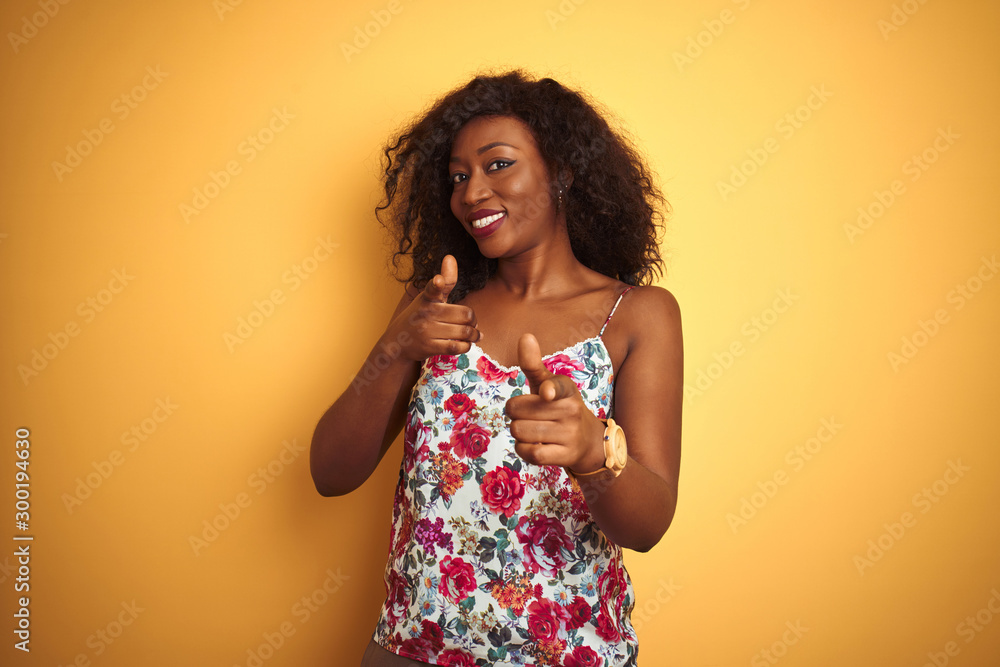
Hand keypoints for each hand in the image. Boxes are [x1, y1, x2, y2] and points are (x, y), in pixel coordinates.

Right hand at [386, 255, 481, 360]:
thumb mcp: (430, 297)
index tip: (438, 280)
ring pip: (464, 332)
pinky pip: (456, 346)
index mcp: (428, 298)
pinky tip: (466, 343)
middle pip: (465, 314)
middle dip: (473, 320)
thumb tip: (450, 257)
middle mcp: (427, 313)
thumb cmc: (420, 315)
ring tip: (475, 335)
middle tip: (473, 323)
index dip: (436, 284)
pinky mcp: (429, 346)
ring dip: (474, 335)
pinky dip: (466, 345)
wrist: (399, 342)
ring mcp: (427, 330)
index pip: (432, 288)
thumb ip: (446, 280)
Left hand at [505, 333, 606, 472]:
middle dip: (514, 413)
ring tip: (532, 429)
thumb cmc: (559, 407)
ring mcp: (569, 434)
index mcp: (566, 389)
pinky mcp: (564, 455)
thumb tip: (526, 336)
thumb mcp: (548, 384)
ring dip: (518, 432)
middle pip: (517, 411)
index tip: (547, 394)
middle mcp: (571, 410)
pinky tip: (533, 444)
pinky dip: (523, 449)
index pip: (557, 386)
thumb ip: (533, 363)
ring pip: (519, 431)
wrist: (588, 441)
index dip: (549, 390)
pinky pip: (528, 452)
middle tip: (529, 415)